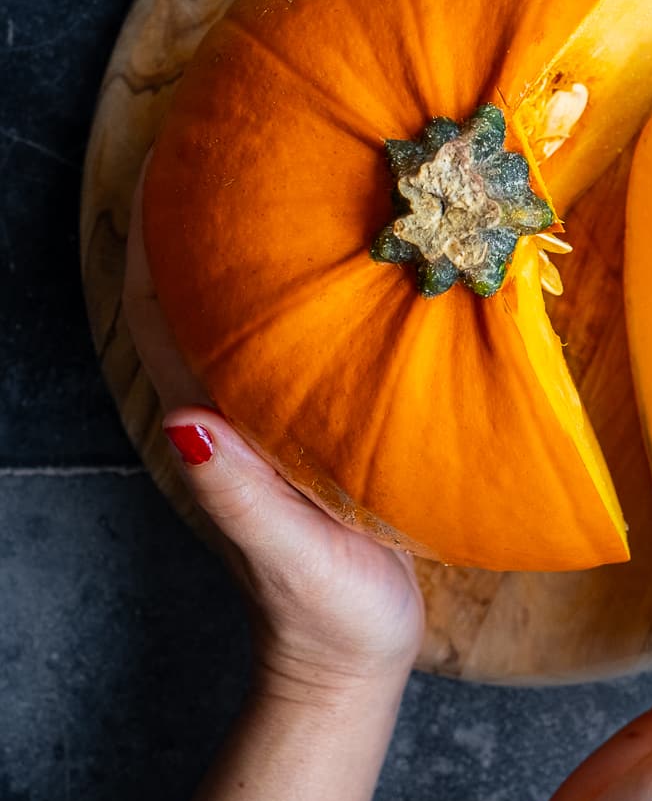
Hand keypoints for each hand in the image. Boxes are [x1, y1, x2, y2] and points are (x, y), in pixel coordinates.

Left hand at [124, 162, 425, 706]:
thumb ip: (239, 494)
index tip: (170, 160)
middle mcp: (229, 410)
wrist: (353, 659)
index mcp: (211, 429)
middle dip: (202, 216)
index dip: (149, 237)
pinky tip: (350, 258)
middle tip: (244, 141)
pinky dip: (306, 290)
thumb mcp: (287, 556)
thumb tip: (187, 421)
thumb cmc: (323, 613)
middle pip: (196, 295)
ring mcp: (268, 418)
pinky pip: (299, 341)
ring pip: (246, 313)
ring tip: (296, 175)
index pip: (158, 314)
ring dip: (252, 246)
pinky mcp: (312, 430)